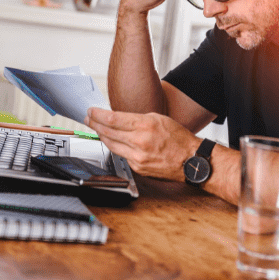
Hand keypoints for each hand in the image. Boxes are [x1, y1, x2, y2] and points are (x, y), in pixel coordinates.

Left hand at [84, 107, 200, 180]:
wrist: (191, 160)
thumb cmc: (178, 138)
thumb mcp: (159, 119)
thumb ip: (137, 119)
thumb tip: (119, 119)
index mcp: (146, 126)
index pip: (113, 119)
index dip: (98, 115)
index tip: (91, 111)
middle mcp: (140, 142)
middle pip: (108, 132)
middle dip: (94, 124)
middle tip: (88, 118)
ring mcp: (137, 157)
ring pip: (111, 145)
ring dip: (101, 136)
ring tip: (96, 128)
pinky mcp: (138, 168)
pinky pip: (122, 155)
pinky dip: (116, 147)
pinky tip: (112, 141)